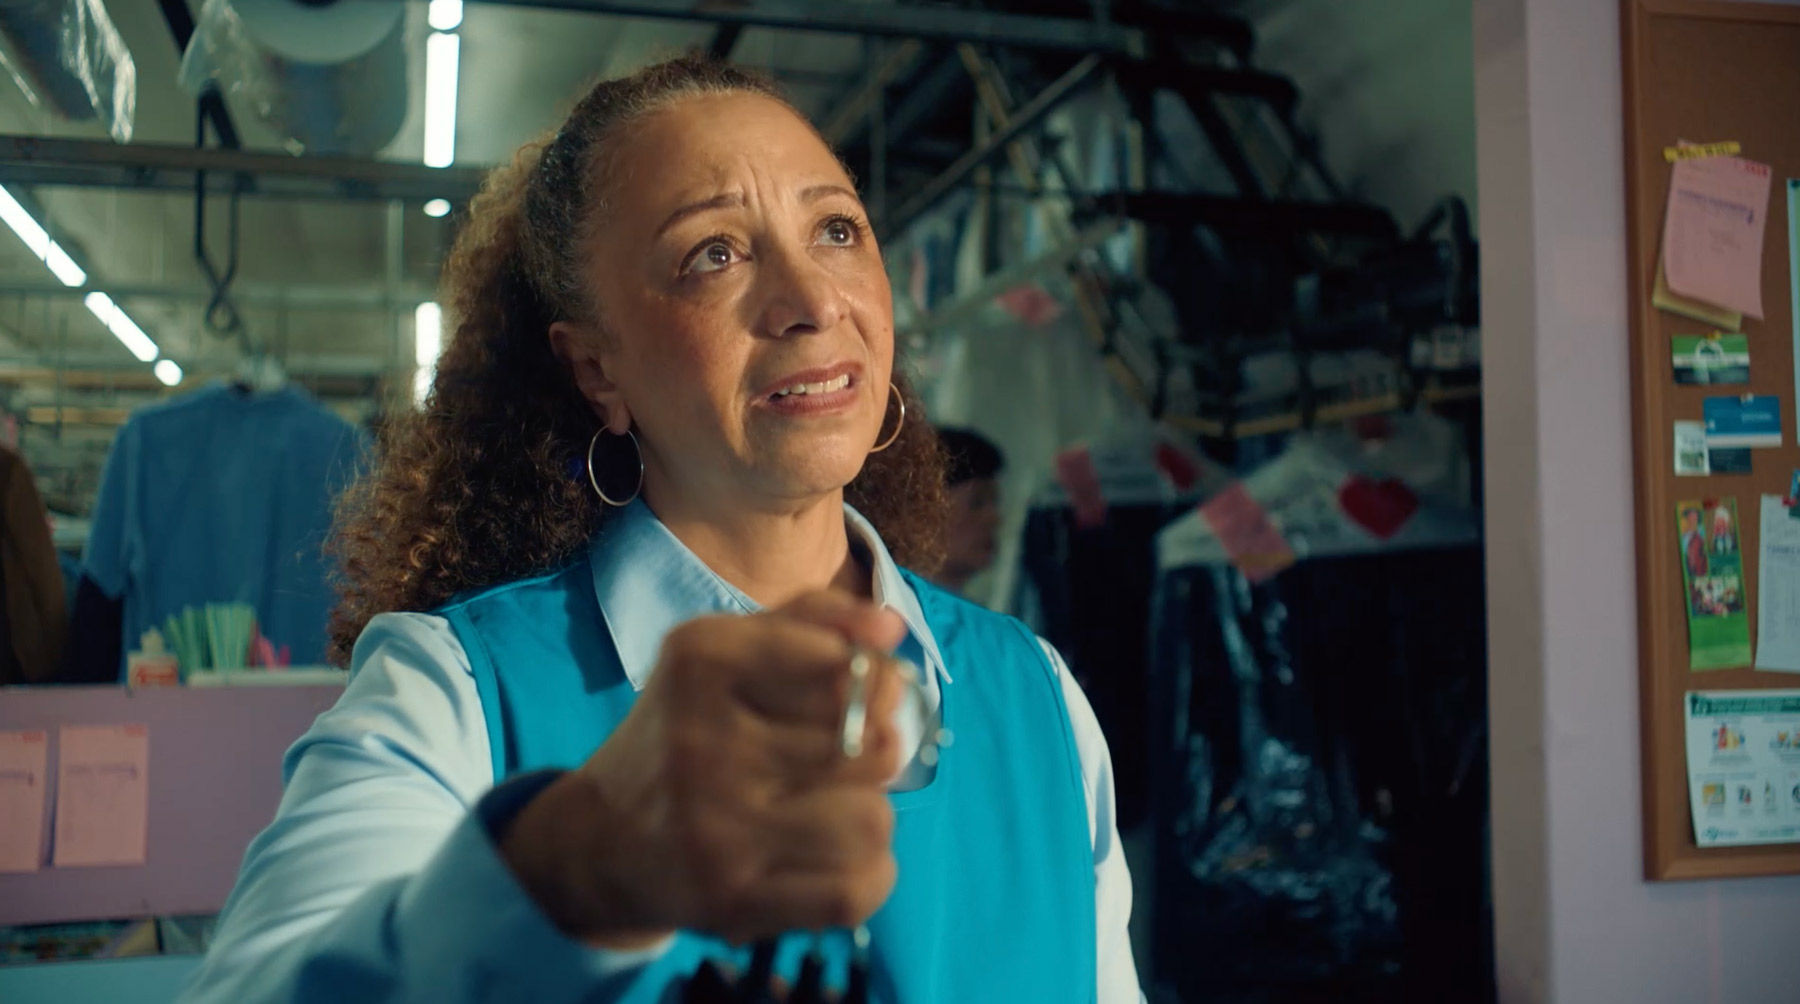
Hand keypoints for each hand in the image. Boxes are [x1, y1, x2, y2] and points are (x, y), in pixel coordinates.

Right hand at [498, 590, 908, 947]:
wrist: (596, 844)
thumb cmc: (685, 733)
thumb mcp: (728, 654)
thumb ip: (814, 621)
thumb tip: (891, 631)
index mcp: (701, 660)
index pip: (842, 663)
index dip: (875, 680)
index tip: (860, 691)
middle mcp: (702, 740)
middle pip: (866, 743)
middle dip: (873, 749)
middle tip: (846, 757)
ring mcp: (716, 827)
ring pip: (869, 819)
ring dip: (869, 815)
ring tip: (834, 809)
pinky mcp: (732, 901)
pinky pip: (854, 890)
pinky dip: (869, 875)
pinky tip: (838, 858)